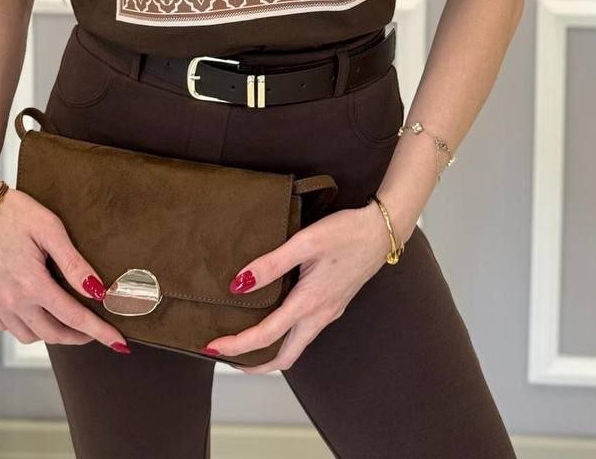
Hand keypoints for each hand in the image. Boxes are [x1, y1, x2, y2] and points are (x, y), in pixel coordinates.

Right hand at [0, 175, 130, 352]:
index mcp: (32, 285)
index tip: (118, 343)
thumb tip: (98, 290)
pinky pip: (8, 327)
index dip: (99, 332)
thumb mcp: (50, 230)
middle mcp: (12, 302)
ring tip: (67, 320)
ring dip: (52, 334)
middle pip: (53, 334)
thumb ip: (74, 264)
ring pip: (29, 336)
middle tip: (95, 330)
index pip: (74, 318)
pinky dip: (27, 327)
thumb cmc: (13, 213)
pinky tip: (36, 312)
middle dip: (78, 336)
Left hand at [202, 204, 392, 372]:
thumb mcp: (306, 242)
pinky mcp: (334, 304)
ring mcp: (329, 312)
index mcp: (310, 303)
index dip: (237, 346)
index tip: (213, 346)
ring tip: (246, 341)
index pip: (267, 336)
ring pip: (296, 346)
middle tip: (228, 357)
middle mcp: (320, 315)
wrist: (382, 231)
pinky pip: (305, 331)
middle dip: (254, 364)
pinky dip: (285, 335)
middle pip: (284, 357)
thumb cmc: (347, 232)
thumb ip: (272, 263)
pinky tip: (276, 318)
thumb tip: (239, 284)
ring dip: (270, 351)